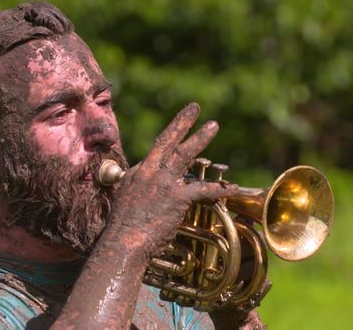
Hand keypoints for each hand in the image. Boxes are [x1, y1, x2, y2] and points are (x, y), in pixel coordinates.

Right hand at [106, 103, 237, 256]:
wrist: (122, 244)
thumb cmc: (122, 233)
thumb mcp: (122, 207)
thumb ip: (133, 199)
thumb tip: (138, 203)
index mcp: (135, 175)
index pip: (154, 156)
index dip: (165, 148)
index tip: (174, 137)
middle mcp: (148, 173)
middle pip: (166, 141)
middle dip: (181, 122)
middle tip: (194, 108)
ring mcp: (162, 183)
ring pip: (184, 154)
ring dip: (200, 138)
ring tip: (213, 125)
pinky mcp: (176, 197)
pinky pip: (202, 189)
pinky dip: (219, 189)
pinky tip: (231, 187)